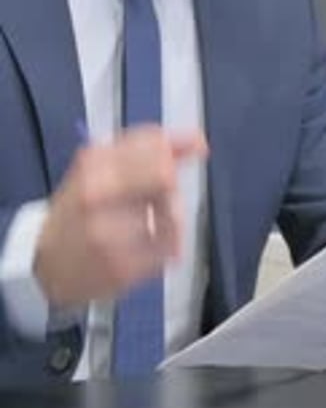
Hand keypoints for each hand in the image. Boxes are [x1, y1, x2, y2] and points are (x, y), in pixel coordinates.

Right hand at [34, 124, 206, 307]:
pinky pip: (170, 248)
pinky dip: (165, 247)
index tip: (168, 161)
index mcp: (93, 163)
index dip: (170, 152)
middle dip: (168, 187)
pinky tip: (144, 247)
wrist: (44, 264)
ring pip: (174, 215)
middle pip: (165, 175)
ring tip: (146, 226)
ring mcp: (108, 233)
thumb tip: (199, 140)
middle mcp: (97, 194)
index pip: (154, 144)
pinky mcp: (122, 267)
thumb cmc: (79, 209)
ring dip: (169, 220)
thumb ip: (151, 149)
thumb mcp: (103, 168)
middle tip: (155, 198)